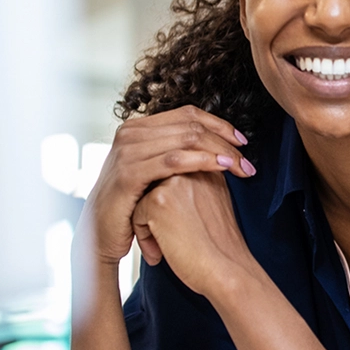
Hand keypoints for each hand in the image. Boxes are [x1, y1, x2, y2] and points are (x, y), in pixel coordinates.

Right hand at [75, 106, 252, 268]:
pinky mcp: (128, 174)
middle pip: (190, 125)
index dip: (219, 124)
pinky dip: (203, 161)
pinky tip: (223, 168)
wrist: (101, 236)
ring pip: (185, 139)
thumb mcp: (154, 172)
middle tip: (247, 158)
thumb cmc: (133, 206)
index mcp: (138, 128)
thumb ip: (176, 151)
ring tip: (242, 166)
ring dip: (220, 151)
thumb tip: (215, 140)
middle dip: (224, 140)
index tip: (242, 142)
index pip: (188, 114)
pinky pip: (173, 161)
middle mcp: (130, 133)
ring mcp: (127, 151)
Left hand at [132, 172, 252, 297]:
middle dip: (159, 214)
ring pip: (144, 199)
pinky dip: (144, 237)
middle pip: (157, 186)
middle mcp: (192, 169)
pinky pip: (136, 214)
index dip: (175, 209)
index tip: (188, 230)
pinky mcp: (159, 199)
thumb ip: (196, 190)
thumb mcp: (214, 206)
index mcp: (208, 168)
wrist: (226, 270)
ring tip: (166, 248)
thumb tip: (170, 193)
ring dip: (150, 226)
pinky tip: (161, 252)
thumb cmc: (220, 247)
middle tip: (175, 240)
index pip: (173, 180)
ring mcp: (175, 182)